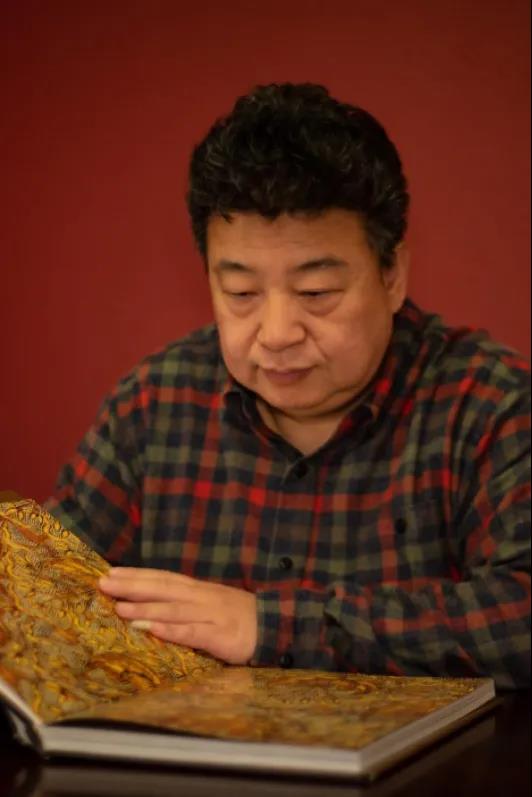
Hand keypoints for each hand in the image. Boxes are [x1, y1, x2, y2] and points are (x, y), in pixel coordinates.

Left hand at [99, 568, 256, 664]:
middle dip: (133, 585)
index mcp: (197, 590)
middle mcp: (201, 598)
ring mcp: (211, 616)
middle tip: (104, 583)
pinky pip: (194, 633)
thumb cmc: (237, 617)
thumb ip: (184, 604)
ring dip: (146, 609)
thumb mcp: (209, 605)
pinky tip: (154, 631)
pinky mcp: (221, 636)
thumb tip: (151, 603)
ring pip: (174, 610)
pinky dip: (173, 630)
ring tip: (120, 608)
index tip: (110, 572)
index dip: (137, 575)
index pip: (162, 578)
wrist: (275, 626)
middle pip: (163, 588)